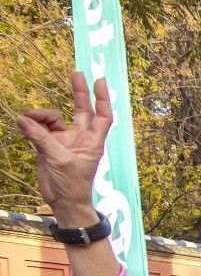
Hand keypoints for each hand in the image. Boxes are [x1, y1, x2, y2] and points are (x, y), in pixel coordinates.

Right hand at [16, 72, 112, 224]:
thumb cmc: (72, 185)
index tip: (99, 81)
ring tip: (27, 117)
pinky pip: (39, 128)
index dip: (102, 98)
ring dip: (40, 115)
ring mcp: (64, 140)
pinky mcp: (48, 145)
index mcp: (93, 141)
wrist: (63, 202)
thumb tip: (23, 119)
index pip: (103, 116)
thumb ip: (41, 138)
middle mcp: (80, 137)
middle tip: (76, 73)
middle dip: (78, 92)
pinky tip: (23, 122)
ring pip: (53, 118)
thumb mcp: (59, 159)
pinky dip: (31, 124)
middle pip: (81, 109)